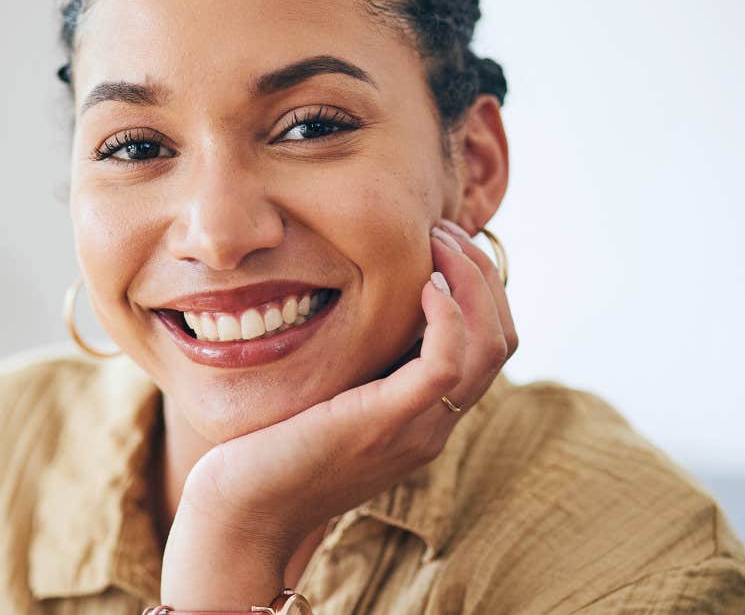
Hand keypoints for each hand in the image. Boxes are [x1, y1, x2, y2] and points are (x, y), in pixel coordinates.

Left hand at [161, 219, 518, 605]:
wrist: (242, 516)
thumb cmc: (269, 452)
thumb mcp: (325, 395)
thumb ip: (354, 363)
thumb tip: (357, 308)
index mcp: (423, 414)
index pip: (489, 342)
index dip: (477, 283)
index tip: (438, 240)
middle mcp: (433, 423)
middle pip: (502, 337)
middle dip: (480, 271)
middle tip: (440, 230)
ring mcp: (417, 427)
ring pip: (490, 345)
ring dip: (471, 279)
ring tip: (435, 242)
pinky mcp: (388, 424)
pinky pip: (447, 362)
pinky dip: (448, 313)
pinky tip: (422, 283)